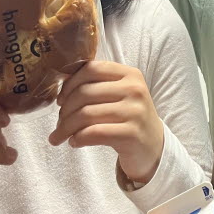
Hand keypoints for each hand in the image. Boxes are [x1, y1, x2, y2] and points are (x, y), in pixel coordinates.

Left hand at [49, 61, 163, 183]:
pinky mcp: (131, 134)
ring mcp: (135, 111)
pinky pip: (94, 133)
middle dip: (64, 110)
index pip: (92, 68)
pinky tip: (75, 142)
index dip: (69, 84)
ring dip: (66, 127)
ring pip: (86, 114)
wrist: (153, 145)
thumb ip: (98, 85)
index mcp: (130, 74)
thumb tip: (60, 88)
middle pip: (85, 92)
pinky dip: (78, 138)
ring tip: (60, 136)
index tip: (61, 100)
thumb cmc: (128, 118)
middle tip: (59, 122)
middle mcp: (135, 89)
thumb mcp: (120, 94)